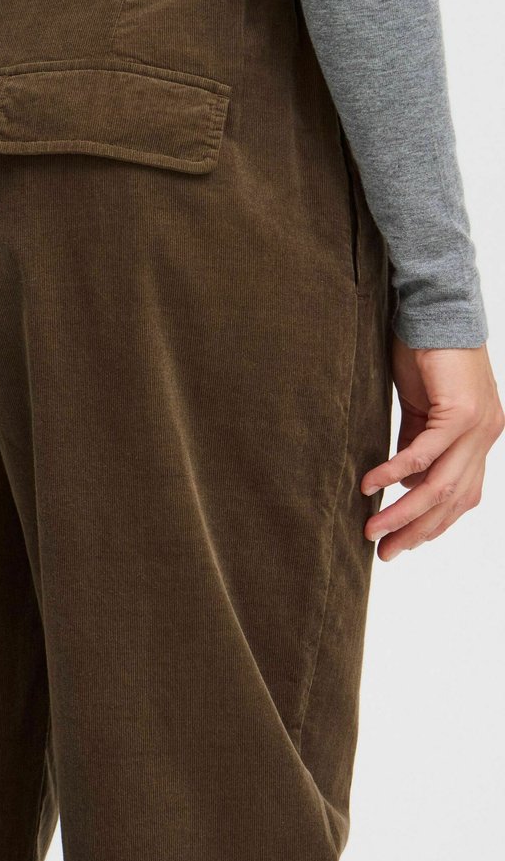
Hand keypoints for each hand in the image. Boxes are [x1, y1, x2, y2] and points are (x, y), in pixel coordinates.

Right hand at [361, 333, 503, 559]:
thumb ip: (416, 442)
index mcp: (480, 437)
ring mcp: (479, 426)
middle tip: (384, 552)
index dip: (432, 524)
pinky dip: (396, 472)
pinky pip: (424, 453)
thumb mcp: (421, 406)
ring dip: (403, 512)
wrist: (436, 308)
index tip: (401, 543)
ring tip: (373, 530)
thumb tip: (404, 480)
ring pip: (441, 486)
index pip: (461, 496)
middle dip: (416, 531)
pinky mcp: (460, 412)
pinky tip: (372, 485)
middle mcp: (487, 436)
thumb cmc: (426, 352)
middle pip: (454, 501)